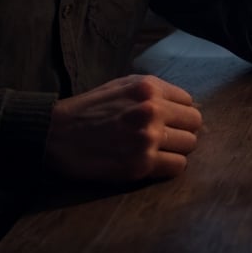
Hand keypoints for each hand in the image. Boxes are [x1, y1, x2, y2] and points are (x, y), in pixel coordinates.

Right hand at [45, 74, 202, 182]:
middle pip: (194, 123)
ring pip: (189, 145)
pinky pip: (177, 166)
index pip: (189, 101)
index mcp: (148, 87)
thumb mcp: (122, 85)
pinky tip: (151, 162)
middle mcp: (152, 109)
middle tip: (164, 138)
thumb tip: (186, 107)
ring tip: (155, 150)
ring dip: (175, 149)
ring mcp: (148, 138)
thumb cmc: (90, 109)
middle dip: (181, 130)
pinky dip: (168, 166)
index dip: (178, 113)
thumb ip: (155, 92)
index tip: (167, 121)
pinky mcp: (141, 164)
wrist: (57, 135)